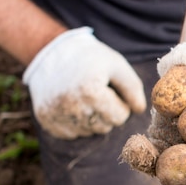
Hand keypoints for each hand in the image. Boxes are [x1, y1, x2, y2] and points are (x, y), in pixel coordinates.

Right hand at [23, 27, 146, 138]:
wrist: (51, 51)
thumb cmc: (90, 58)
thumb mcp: (116, 64)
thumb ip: (133, 88)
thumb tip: (140, 111)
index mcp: (91, 91)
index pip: (120, 117)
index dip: (120, 103)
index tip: (111, 89)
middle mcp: (71, 106)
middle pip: (105, 127)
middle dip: (106, 112)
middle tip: (97, 92)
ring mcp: (56, 114)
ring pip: (89, 132)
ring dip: (91, 118)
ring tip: (83, 96)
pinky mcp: (45, 119)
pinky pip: (72, 133)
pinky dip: (75, 122)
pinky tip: (71, 103)